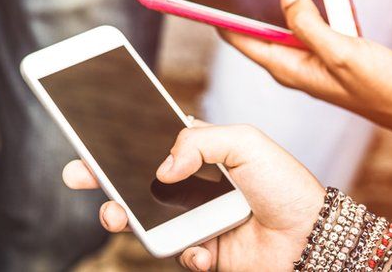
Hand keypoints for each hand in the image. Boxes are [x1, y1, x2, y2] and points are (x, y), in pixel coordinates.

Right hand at [63, 122, 323, 270]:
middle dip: (100, 178)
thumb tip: (162, 169)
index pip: (147, 142)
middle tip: (78, 174)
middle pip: (133, 180)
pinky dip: (184, 251)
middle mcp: (190, 186)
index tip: (85, 139)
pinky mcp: (202, 251)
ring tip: (117, 216)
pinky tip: (202, 248)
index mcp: (197, 153)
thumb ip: (198, 142)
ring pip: (142, 218)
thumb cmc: (285, 185)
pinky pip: (175, 252)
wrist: (314, 240)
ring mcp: (193, 219)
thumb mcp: (244, 142)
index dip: (115, 142)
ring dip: (123, 216)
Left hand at [224, 0, 391, 147]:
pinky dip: (303, 5)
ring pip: (282, 23)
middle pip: (255, 27)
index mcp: (285, 67)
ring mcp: (311, 57)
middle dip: (239, 2)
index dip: (216, 14)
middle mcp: (292, 63)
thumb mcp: (340, 52)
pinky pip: (307, 23)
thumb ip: (307, 22)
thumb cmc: (383, 89)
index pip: (237, 37)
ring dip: (272, 1)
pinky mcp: (330, 51)